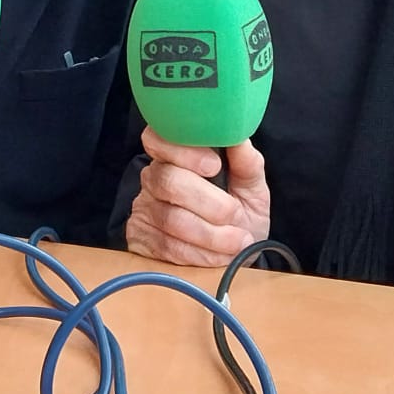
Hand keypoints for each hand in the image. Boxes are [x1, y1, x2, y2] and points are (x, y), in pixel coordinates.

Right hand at [123, 130, 270, 268]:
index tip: (214, 166)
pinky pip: (167, 247)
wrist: (234, 256)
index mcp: (176, 156)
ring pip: (170, 218)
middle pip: (167, 181)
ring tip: (237, 241)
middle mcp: (154, 178)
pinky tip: (218, 255)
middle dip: (208, 201)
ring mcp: (144, 209)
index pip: (158, 138)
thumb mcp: (251, 188)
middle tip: (234, 213)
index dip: (183, 151)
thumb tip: (239, 138)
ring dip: (210, 234)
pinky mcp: (141, 240)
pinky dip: (200, 254)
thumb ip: (247, 163)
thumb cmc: (241, 214)